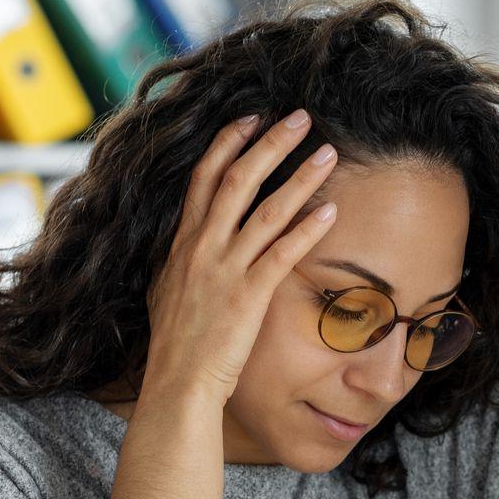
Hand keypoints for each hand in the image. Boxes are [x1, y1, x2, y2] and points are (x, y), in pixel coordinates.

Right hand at [141, 109, 339, 404]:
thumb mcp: (168, 289)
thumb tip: (185, 243)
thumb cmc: (176, 343)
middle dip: (270, 143)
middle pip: (238, 178)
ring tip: (329, 153)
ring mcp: (225, 269)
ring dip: (299, 177)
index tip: (252, 117)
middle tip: (301, 117)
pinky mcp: (249, 295)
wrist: (177, 381)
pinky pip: (282, 254)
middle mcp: (202, 246)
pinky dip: (307, 230)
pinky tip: (331, 211)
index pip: (205, 176)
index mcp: (182, 241)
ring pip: (266, 209)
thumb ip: (180, 260)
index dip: (229, 142)